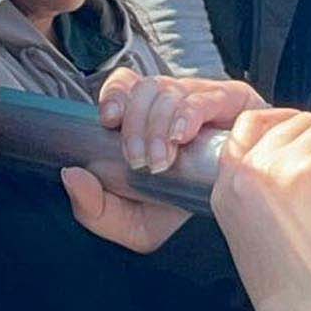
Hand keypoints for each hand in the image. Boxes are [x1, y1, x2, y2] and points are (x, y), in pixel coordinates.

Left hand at [59, 69, 268, 253]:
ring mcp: (207, 97)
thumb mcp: (131, 223)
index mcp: (148, 116)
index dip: (115, 96)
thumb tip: (71, 175)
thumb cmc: (182, 214)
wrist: (237, 225)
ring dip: (160, 126)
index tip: (108, 121)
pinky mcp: (239, 103)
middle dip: (136, 125)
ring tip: (163, 162)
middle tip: (140, 162)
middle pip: (146, 88)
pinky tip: (183, 137)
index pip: (126, 84)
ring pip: (172, 91)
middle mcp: (175, 100)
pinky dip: (190, 113)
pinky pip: (211, 94)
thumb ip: (93, 208)